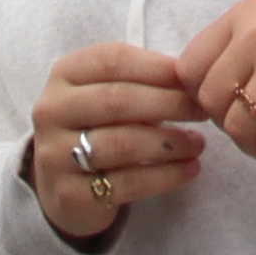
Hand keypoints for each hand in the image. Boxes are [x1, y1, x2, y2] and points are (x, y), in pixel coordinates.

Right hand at [24, 43, 206, 250]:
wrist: (66, 188)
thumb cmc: (100, 128)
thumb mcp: (110, 94)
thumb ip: (141, 81)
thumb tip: (191, 76)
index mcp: (64, 75)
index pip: (111, 60)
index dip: (156, 67)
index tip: (191, 76)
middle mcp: (52, 111)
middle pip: (117, 100)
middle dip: (168, 103)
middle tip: (203, 110)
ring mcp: (55, 154)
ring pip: (122, 143)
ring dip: (169, 142)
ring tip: (198, 143)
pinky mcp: (69, 194)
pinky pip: (126, 183)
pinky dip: (165, 176)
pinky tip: (189, 169)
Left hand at [173, 0, 255, 171]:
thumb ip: (236, 41)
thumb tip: (201, 88)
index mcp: (242, 16)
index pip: (188, 66)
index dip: (198, 94)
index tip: (221, 103)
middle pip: (210, 100)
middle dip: (225, 122)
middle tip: (250, 125)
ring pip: (238, 127)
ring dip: (251, 146)